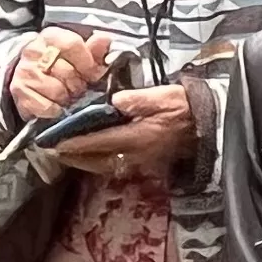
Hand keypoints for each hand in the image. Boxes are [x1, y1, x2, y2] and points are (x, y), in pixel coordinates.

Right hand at [8, 27, 119, 124]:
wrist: (28, 76)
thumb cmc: (58, 64)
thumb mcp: (77, 53)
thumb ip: (93, 49)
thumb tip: (105, 39)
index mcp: (51, 37)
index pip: (72, 45)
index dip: (87, 63)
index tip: (92, 74)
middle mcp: (35, 51)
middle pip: (66, 71)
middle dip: (78, 84)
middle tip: (78, 87)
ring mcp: (26, 71)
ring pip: (57, 90)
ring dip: (66, 97)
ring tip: (67, 95)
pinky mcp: (19, 91)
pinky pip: (46, 106)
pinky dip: (55, 109)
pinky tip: (56, 105)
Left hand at [42, 85, 197, 175]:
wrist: (207, 123)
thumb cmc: (184, 106)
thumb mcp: (163, 96)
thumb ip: (137, 100)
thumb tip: (114, 101)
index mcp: (139, 137)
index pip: (100, 142)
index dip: (76, 143)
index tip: (56, 143)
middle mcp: (138, 154)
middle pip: (99, 161)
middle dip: (75, 158)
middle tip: (54, 152)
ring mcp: (143, 160)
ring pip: (106, 166)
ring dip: (85, 162)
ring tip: (68, 155)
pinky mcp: (147, 161)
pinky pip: (117, 166)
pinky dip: (100, 162)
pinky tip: (93, 156)